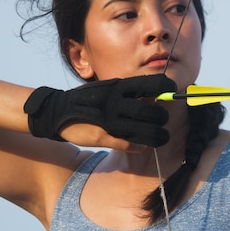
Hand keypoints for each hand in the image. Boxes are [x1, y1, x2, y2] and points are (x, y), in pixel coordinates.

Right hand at [24, 75, 175, 146]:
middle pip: (151, 111)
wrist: (57, 111)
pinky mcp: (103, 137)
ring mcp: (109, 120)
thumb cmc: (89, 100)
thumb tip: (154, 96)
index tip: (171, 93)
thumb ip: (129, 92)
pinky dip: (139, 145)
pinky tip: (143, 145)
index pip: (151, 84)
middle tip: (163, 121)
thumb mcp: (108, 88)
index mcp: (118, 86)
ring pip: (144, 130)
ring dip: (157, 135)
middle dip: (161, 117)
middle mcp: (115, 101)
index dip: (166, 89)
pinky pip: (129, 143)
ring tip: (161, 137)